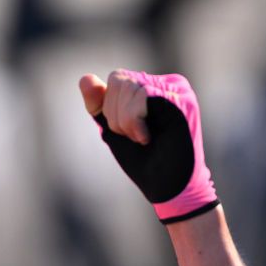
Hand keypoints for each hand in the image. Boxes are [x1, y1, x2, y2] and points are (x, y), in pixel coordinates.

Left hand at [79, 70, 217, 223]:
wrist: (168, 187)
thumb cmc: (144, 161)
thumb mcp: (113, 128)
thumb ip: (98, 103)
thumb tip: (85, 78)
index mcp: (153, 87)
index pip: (117, 79)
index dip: (109, 107)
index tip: (123, 133)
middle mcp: (167, 83)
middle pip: (120, 79)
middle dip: (115, 114)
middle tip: (133, 138)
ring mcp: (177, 89)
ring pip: (130, 86)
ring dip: (125, 120)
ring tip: (142, 139)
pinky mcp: (181, 98)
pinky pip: (142, 94)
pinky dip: (134, 120)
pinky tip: (145, 137)